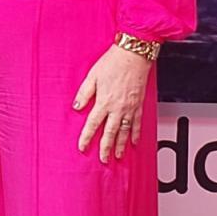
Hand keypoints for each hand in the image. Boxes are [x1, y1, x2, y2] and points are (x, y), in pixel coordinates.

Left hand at [73, 45, 150, 162]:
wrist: (133, 56)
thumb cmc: (112, 63)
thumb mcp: (92, 76)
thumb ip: (84, 93)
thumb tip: (77, 106)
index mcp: (104, 101)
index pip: (93, 124)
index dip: (87, 137)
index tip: (82, 147)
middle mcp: (118, 108)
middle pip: (110, 133)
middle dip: (106, 147)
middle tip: (103, 159)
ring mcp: (130, 108)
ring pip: (125, 132)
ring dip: (121, 145)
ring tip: (118, 156)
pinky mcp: (139, 105)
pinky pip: (137, 124)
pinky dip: (136, 135)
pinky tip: (134, 142)